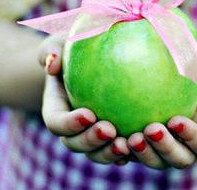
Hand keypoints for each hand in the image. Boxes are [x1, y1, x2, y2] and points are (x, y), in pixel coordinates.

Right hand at [39, 36, 130, 164]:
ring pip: (98, 154)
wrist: (93, 60)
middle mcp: (72, 129)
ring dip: (111, 153)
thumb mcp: (61, 41)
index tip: (88, 113)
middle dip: (91, 142)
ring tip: (127, 143)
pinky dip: (132, 152)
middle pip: (76, 144)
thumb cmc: (75, 47)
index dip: (69, 124)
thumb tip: (53, 64)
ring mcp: (93, 138)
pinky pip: (121, 152)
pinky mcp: (115, 139)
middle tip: (110, 129)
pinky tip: (145, 143)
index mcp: (56, 110)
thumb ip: (51, 49)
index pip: (57, 122)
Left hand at [126, 47, 196, 168]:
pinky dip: (117, 150)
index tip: (176, 119)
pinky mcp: (140, 147)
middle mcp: (186, 147)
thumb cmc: (195, 68)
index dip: (194, 137)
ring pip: (153, 161)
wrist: (174, 80)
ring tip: (127, 137)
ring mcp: (162, 150)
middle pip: (179, 159)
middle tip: (149, 128)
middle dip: (165, 149)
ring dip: (141, 154)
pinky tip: (105, 134)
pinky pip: (129, 156)